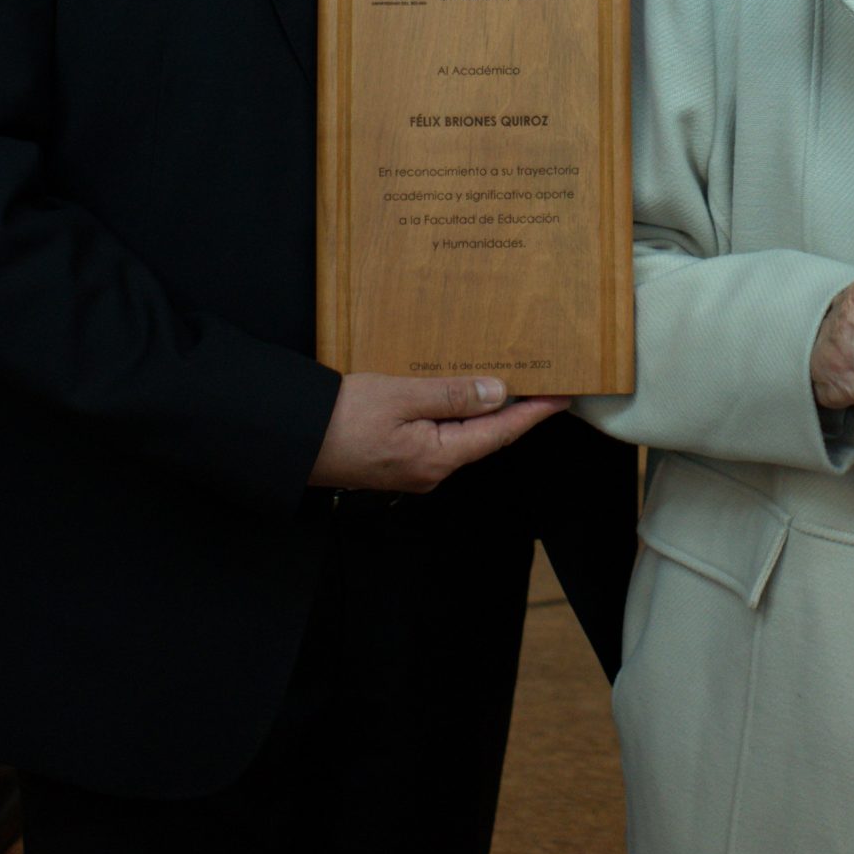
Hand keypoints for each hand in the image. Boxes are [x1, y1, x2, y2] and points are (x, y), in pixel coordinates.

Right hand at [308, 374, 566, 492]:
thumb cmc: (340, 418)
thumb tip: (499, 394)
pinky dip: (457, 415)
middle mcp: (430, 471)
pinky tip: (460, 394)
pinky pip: (439, 436)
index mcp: (437, 458)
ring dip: (486, 411)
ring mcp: (413, 470)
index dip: (534, 413)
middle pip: (485, 438)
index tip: (564, 396)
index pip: (500, 433)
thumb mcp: (400, 396)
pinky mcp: (396, 462)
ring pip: (462, 437)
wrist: (289, 441)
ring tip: (510, 383)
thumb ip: (452, 395)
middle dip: (515, 412)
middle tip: (542, 382)